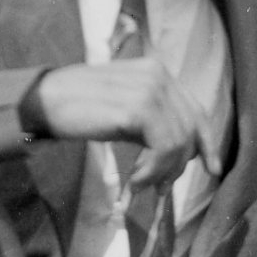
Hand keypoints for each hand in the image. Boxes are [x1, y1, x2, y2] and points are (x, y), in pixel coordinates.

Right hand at [33, 58, 222, 190]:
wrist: (44, 100)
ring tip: (141, 183)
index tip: (212, 167)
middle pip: (189, 128)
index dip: (206, 140)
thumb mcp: (124, 106)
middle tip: (159, 186)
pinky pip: (164, 148)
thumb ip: (152, 117)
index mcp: (155, 70)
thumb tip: (182, 151)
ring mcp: (149, 90)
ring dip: (163, 171)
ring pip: (179, 141)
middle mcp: (157, 74)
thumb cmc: (78, 106)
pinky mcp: (138, 109)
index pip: (194, 108)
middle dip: (179, 164)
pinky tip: (134, 180)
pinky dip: (153, 170)